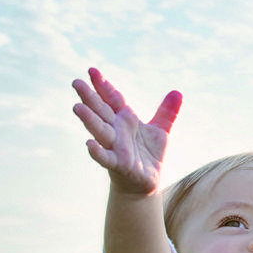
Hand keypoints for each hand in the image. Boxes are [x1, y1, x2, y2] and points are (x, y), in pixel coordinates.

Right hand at [73, 67, 181, 194]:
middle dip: (89, 97)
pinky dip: (97, 152)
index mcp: (125, 120)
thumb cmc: (148, 154)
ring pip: (100, 131)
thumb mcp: (160, 131)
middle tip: (75, 82)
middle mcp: (116, 131)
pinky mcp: (119, 164)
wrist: (146, 182)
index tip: (92, 70)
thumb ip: (167, 112)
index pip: (112, 99)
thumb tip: (177, 92)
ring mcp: (115, 147)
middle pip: (101, 111)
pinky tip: (89, 144)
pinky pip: (105, 158)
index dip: (103, 86)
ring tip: (77, 107)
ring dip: (89, 120)